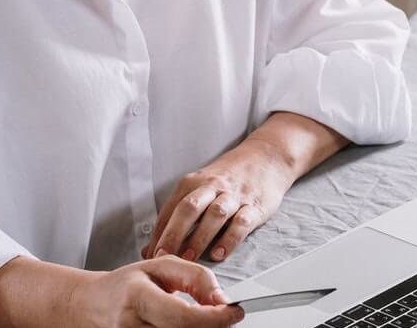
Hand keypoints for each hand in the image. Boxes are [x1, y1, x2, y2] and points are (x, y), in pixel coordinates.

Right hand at [70, 256, 244, 327]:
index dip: (214, 318)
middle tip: (223, 318)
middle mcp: (130, 326)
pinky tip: (184, 327)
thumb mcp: (160, 267)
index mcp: (136, 297)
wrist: (89, 305)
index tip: (235, 312)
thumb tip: (221, 298)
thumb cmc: (125, 285)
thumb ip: (195, 277)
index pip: (182, 316)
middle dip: (212, 327)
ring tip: (200, 320)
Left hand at [144, 138, 295, 262]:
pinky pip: (241, 223)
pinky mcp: (254, 206)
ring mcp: (234, 196)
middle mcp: (212, 187)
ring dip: (200, 237)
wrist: (266, 158)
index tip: (150, 255)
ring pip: (214, 215)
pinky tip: (220, 254)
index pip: (171, 209)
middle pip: (189, 208)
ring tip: (189, 259)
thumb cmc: (228, 177)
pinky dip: (230, 239)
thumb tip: (151, 247)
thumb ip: (178, 214)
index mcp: (194, 182)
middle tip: (163, 256)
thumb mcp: (201, 186)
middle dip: (174, 234)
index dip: (159, 233)